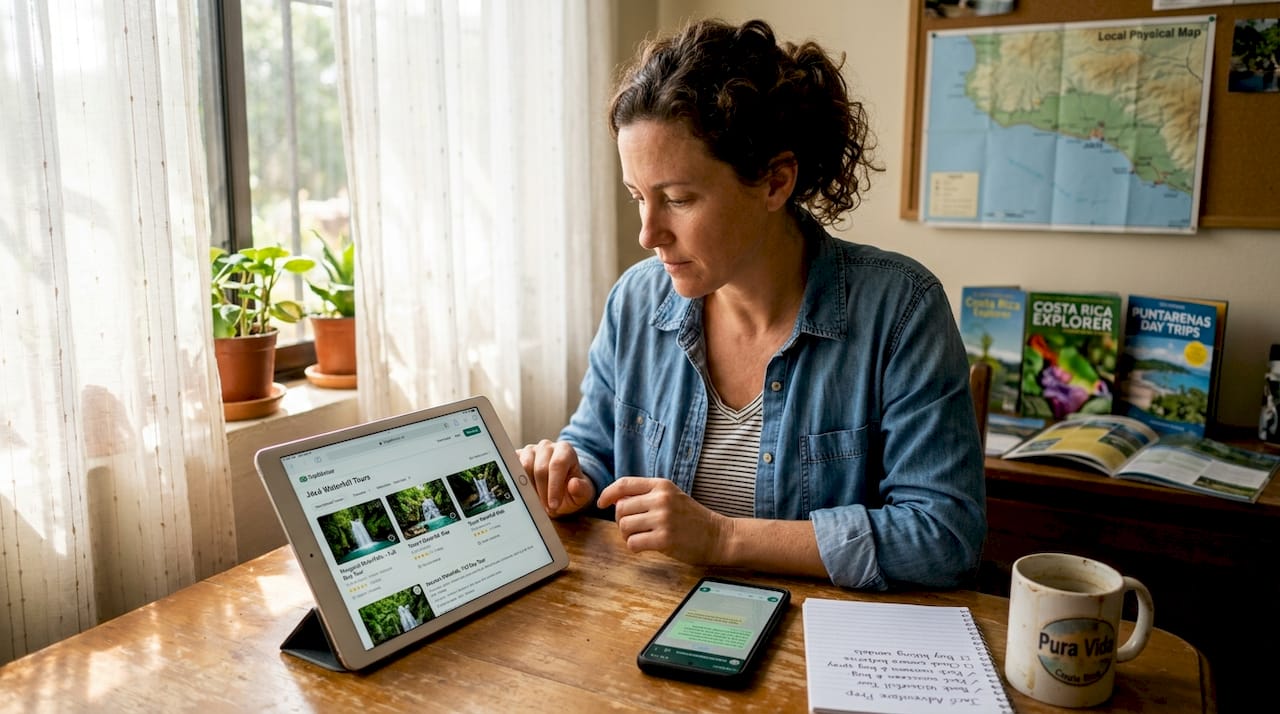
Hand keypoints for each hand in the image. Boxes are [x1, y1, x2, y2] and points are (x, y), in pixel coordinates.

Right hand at [517, 439, 595, 516]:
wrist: (559, 488)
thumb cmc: (571, 490)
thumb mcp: (582, 495)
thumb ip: (582, 490)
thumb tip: (573, 484)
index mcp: (565, 450)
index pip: (558, 464)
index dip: (554, 486)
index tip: (554, 505)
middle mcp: (547, 446)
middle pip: (540, 468)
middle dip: (543, 492)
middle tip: (546, 508)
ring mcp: (530, 450)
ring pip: (524, 467)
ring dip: (530, 489)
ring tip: (538, 501)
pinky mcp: (517, 456)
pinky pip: (512, 468)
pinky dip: (517, 483)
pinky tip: (525, 494)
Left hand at [596, 477, 731, 564]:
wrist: (718, 536)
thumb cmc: (692, 518)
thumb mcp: (671, 497)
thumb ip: (647, 495)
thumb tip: (616, 500)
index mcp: (662, 485)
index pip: (624, 484)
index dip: (608, 494)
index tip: (601, 503)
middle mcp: (661, 499)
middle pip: (621, 508)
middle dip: (621, 521)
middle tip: (632, 529)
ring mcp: (663, 519)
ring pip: (624, 526)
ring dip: (627, 535)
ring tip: (641, 538)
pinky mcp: (664, 539)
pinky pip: (633, 543)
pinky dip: (634, 547)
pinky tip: (645, 547)